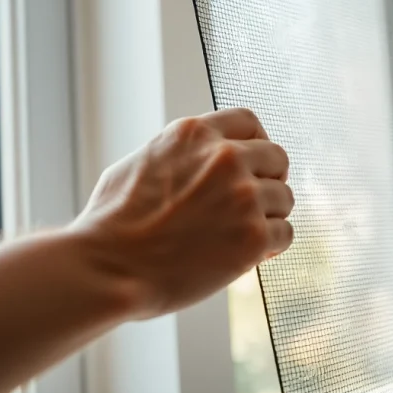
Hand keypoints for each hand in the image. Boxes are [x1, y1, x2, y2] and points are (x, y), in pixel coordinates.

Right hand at [73, 108, 293, 318]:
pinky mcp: (253, 237)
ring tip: (241, 234)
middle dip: (269, 180)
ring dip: (269, 216)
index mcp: (195, 134)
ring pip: (284, 198)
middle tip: (254, 204)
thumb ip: (182, 154)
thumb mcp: (141, 163)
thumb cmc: (111, 224)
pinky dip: (271, 246)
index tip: (254, 164)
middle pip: (277, 158)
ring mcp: (243, 197)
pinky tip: (249, 254)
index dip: (256, 144)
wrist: (107, 270)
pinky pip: (285, 234)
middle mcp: (225, 158)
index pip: (250, 122)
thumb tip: (201, 158)